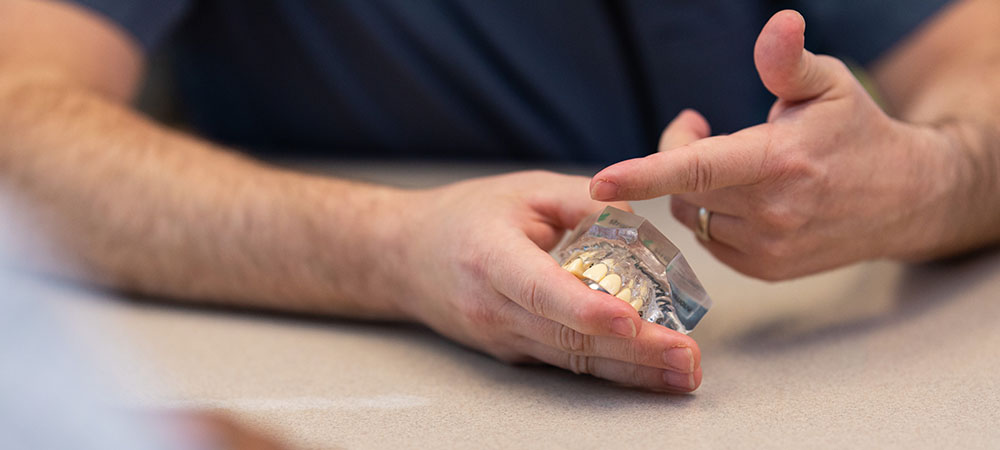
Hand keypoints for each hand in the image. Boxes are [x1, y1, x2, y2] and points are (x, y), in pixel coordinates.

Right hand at [389, 171, 700, 391]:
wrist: (404, 257)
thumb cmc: (464, 217)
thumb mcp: (524, 189)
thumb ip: (583, 200)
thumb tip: (642, 219)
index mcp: (490, 258)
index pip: (540, 289)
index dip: (585, 309)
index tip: (630, 321)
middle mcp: (493, 308)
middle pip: (567, 338)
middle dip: (633, 352)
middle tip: (686, 358)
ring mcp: (500, 337)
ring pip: (571, 361)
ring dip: (631, 371)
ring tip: (681, 374)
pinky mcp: (511, 352)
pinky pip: (564, 362)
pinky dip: (609, 368)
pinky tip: (648, 371)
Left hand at [590, 10, 960, 279]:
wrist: (905, 199)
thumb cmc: (857, 132)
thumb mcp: (828, 84)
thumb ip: (788, 61)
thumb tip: (778, 23)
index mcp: (779, 161)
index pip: (699, 169)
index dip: (646, 173)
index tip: (602, 181)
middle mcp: (771, 212)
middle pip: (684, 187)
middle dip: (680, 156)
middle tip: (703, 129)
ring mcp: (768, 248)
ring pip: (693, 215)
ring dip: (697, 190)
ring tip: (735, 166)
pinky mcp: (766, 270)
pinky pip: (711, 239)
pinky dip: (715, 217)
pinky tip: (747, 200)